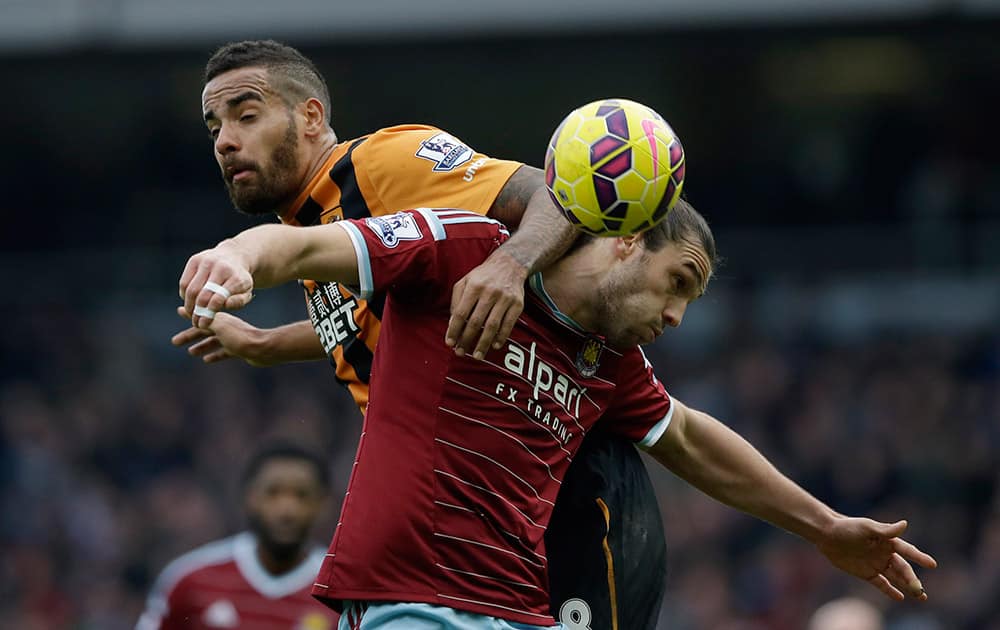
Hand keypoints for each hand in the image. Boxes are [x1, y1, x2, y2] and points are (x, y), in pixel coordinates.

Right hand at [171, 307, 268, 365]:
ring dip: (201, 346)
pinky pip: (224, 353)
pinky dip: (215, 355)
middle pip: (205, 331)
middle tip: (174, 342)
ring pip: (213, 342)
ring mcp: (233, 339)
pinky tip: (207, 360)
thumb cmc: (241, 336)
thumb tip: (186, 309)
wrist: (264, 348)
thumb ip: (204, 319)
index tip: (179, 311)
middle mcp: (226, 328)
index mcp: (221, 320)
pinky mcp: (239, 350)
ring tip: (190, 352)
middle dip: (190, 336)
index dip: (190, 315)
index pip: (202, 316)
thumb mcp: (219, 326)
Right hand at [179, 244, 254, 328]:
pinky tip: (190, 301)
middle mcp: (221, 267)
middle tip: (195, 323)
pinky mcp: (194, 260)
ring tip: (192, 314)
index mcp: (236, 278)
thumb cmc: (239, 280)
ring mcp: (206, 262)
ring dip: (189, 305)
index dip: (208, 314)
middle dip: (197, 312)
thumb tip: (225, 305)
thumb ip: (238, 301)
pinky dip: (184, 295)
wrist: (234, 256)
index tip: (203, 325)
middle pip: (202, 294)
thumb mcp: (246, 292)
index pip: (219, 298)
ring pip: (191, 289)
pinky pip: (184, 282)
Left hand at [446, 249, 526, 359]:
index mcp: (473, 286)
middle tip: (461, 353)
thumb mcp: (465, 281)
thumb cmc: (483, 276)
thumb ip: (456, 301)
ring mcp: (505, 298)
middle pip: (476, 321)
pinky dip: (501, 336)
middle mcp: (489, 292)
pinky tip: (494, 345)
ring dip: (483, 343)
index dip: (454, 330)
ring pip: (492, 325)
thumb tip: (452, 325)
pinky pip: (509, 324)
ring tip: (477, 355)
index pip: (461, 313)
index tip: (450, 343)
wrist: (510, 264)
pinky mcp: (517, 304)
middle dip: (467, 340)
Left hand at [816, 517, 936, 601]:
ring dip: (907, 586)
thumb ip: (886, 530)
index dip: (919, 557)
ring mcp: (876, 564)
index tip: (932, 564)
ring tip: (920, 596)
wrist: (827, 535)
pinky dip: (890, 591)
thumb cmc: (847, 528)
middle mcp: (884, 553)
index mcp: (887, 541)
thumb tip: (905, 524)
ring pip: (895, 578)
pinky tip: (900, 597)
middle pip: (903, 569)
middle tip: (921, 591)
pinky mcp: (866, 573)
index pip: (907, 551)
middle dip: (912, 580)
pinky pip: (881, 584)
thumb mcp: (866, 528)